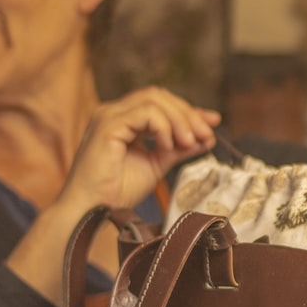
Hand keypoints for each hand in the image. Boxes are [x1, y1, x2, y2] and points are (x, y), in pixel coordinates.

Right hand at [58, 86, 220, 212]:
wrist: (92, 210)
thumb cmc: (116, 192)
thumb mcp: (157, 164)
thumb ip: (179, 148)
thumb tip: (206, 138)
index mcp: (123, 120)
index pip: (160, 103)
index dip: (189, 110)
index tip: (213, 123)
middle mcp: (114, 112)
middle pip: (159, 96)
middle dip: (188, 113)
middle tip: (206, 134)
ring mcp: (108, 116)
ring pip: (153, 99)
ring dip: (179, 119)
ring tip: (189, 142)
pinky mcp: (107, 126)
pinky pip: (145, 113)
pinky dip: (163, 127)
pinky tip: (168, 146)